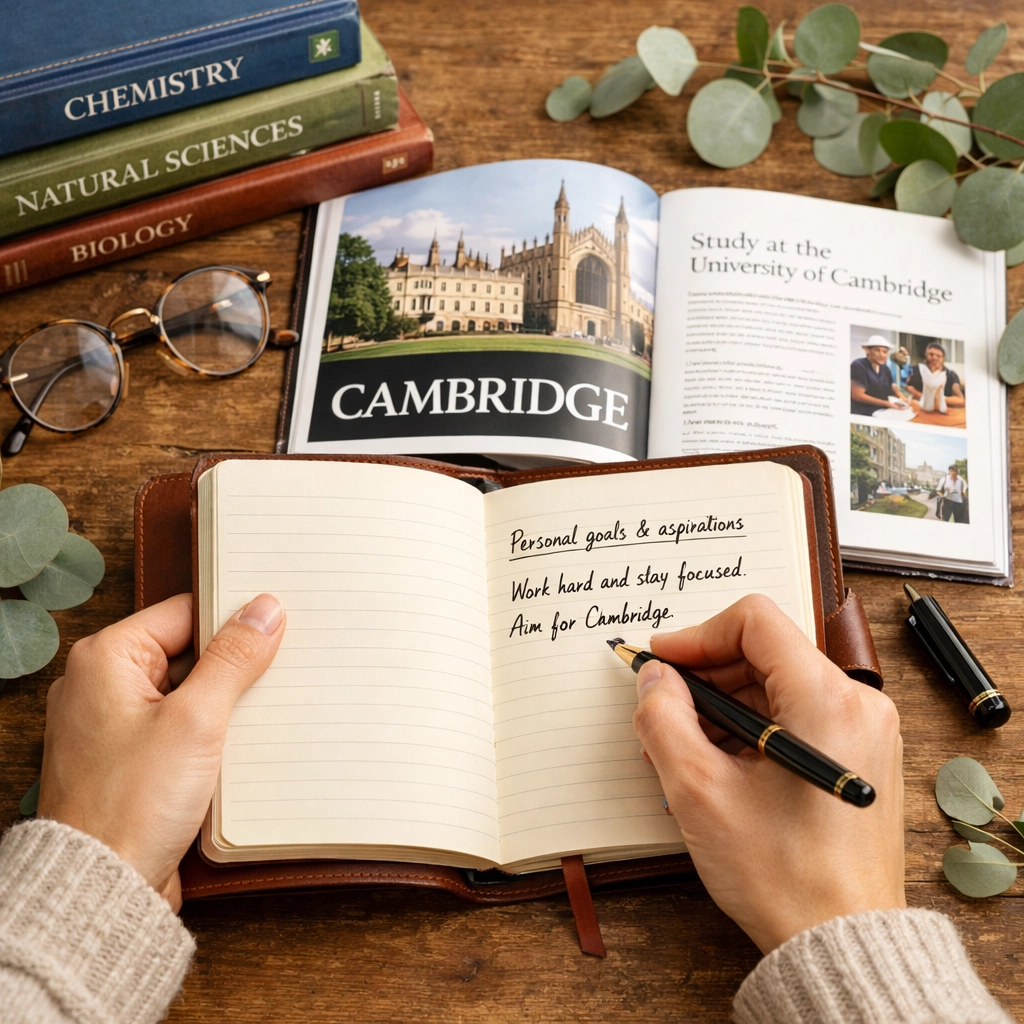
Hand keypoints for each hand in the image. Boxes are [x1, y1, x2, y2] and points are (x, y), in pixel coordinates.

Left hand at [37, 593, 284, 910]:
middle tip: (275, 672)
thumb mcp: (197, 719)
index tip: (277, 625)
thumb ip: (233, 658)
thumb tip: (264, 611)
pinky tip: (240, 744)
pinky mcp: (131, 760)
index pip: (185, 612)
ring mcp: (115, 726)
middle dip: (233, 666)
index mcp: (105, 659)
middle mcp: (102, 686)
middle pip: (188, 651)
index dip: (234, 618)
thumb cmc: (130, 806)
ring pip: (188, 692)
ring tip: (260, 713)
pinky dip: (211, 732)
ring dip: (225, 703)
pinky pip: (180, 728)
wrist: (104, 889)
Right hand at [633, 595, 903, 953]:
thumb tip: (653, 679)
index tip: (663, 662)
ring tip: (689, 746)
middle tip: (665, 708)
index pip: (754, 621)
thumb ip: (663, 718)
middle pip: (766, 651)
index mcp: (826, 699)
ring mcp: (866, 730)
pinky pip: (798, 714)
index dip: (698, 635)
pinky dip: (754, 726)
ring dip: (727, 703)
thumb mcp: (699, 792)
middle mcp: (857, 704)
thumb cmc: (786, 878)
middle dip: (707, 674)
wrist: (842, 941)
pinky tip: (722, 762)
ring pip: (779, 683)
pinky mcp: (861, 754)